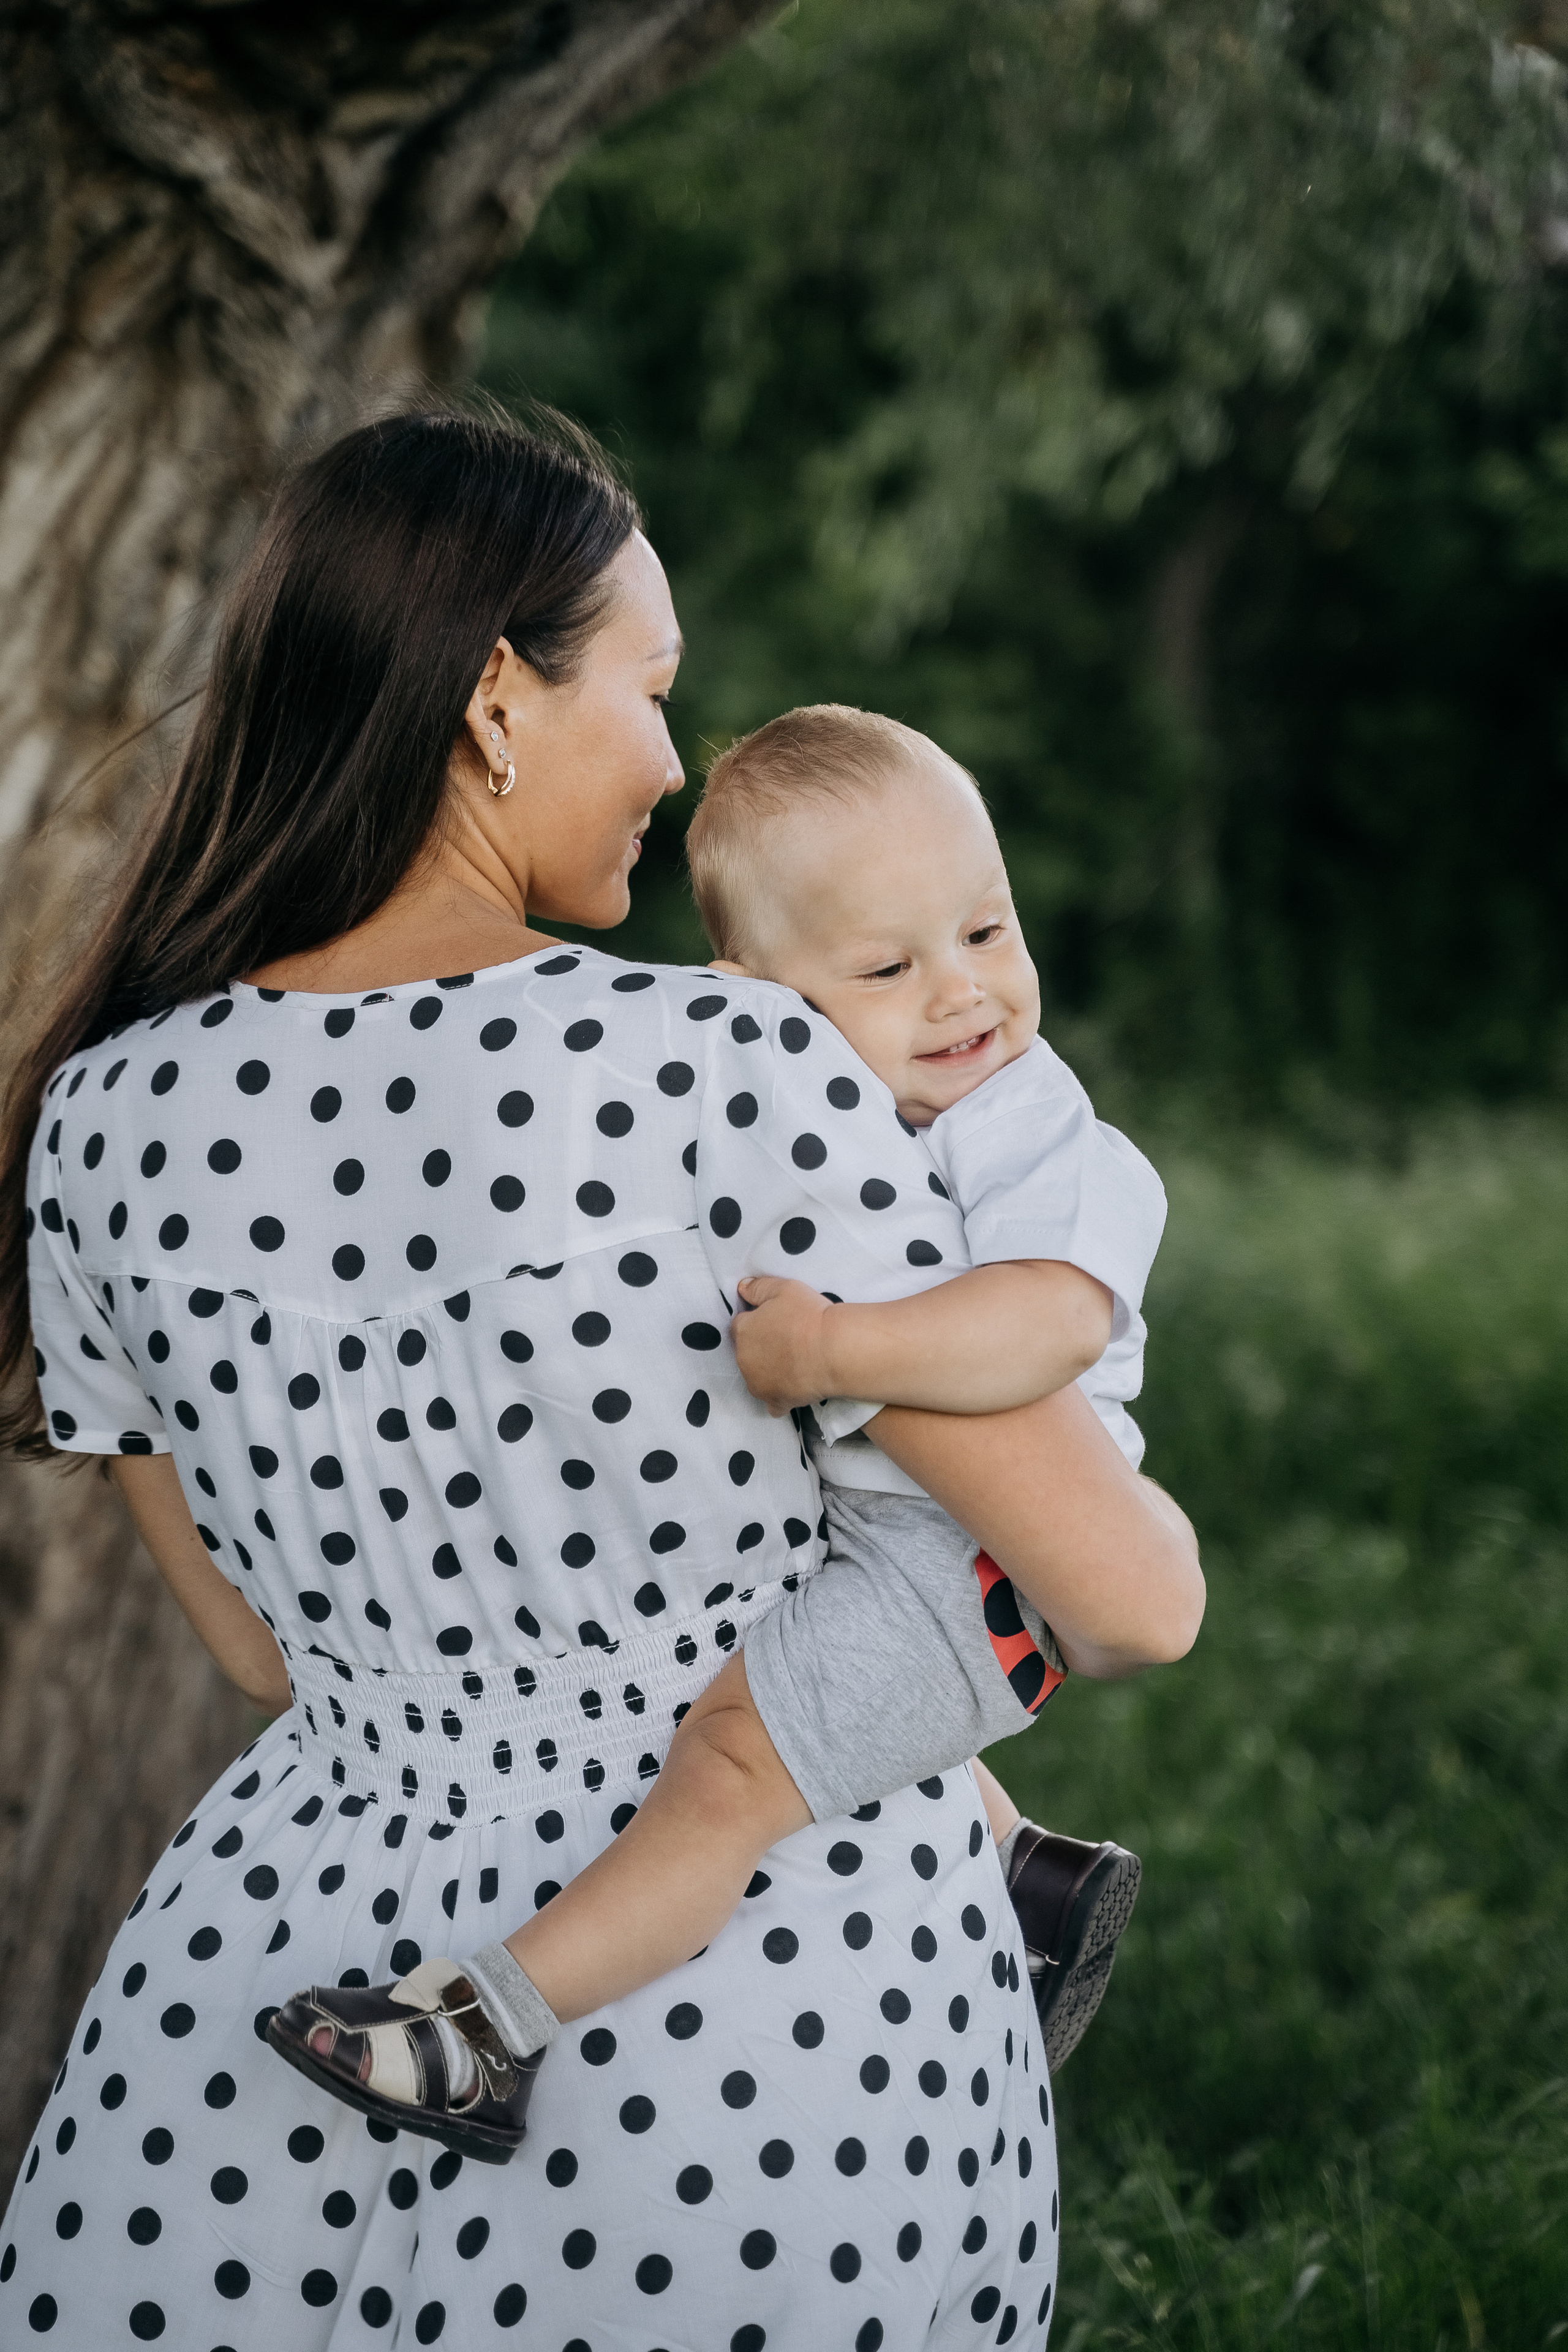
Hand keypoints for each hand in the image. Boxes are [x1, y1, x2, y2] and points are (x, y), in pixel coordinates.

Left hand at [730, 1275, 837, 1415]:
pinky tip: (793, 1387)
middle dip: (761, 1347)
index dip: (757, 1322)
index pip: (740, 1325)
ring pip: (757, 1377)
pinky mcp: (776, 1401)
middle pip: (747, 1352)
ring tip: (794, 1363)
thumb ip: (758, 1288)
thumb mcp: (783, 1288)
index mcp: (743, 1331)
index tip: (775, 1322)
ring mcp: (758, 1384)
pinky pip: (772, 1403)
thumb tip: (742, 1288)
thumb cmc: (809, 1316)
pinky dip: (780, 1397)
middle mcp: (744, 1360)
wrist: (833, 1349)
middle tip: (787, 1341)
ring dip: (768, 1371)